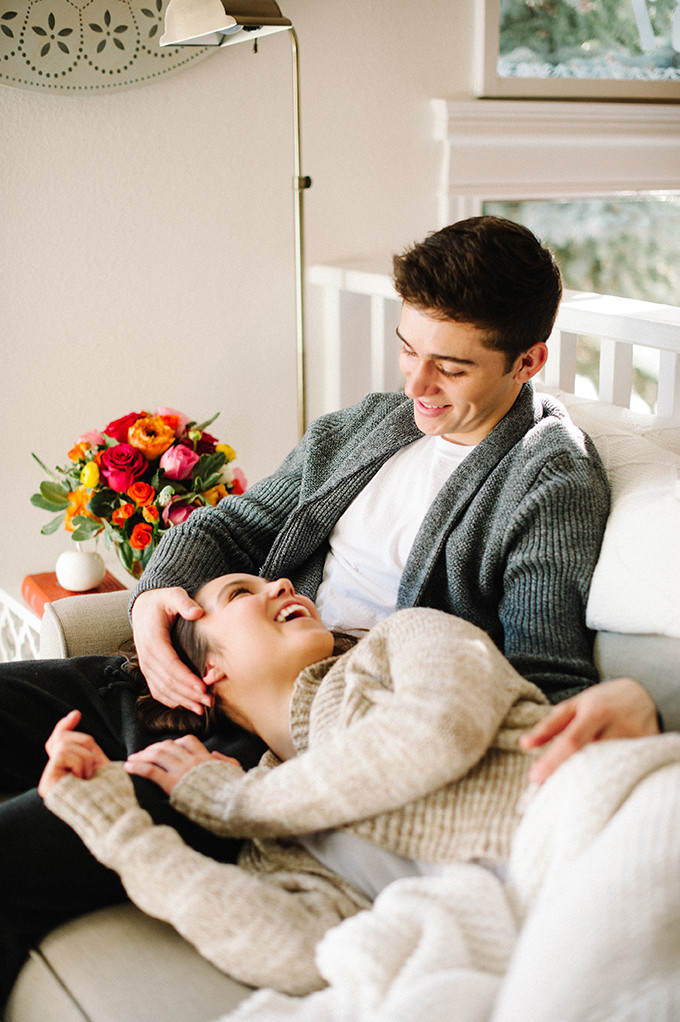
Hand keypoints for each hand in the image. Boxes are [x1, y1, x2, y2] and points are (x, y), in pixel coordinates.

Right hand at [38, 710, 109, 797]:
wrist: (114, 810)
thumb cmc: (109, 790)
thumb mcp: (95, 759)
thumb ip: (83, 743)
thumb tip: (73, 714)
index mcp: (63, 771)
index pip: (56, 742)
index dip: (64, 726)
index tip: (76, 714)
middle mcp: (52, 776)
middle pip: (60, 739)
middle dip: (83, 743)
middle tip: (93, 764)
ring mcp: (48, 781)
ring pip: (64, 745)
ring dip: (85, 757)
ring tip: (90, 776)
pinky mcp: (47, 783)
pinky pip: (63, 754)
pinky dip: (80, 761)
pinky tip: (84, 778)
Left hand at [125, 735, 240, 794]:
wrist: (234, 803)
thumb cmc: (236, 792)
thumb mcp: (235, 771)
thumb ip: (225, 761)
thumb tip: (214, 754)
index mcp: (206, 759)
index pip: (188, 741)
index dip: (174, 743)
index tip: (164, 748)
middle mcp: (192, 761)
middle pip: (168, 746)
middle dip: (153, 748)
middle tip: (142, 754)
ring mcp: (182, 771)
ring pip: (157, 754)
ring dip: (142, 755)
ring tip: (132, 759)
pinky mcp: (173, 784)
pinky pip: (152, 770)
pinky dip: (138, 767)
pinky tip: (129, 767)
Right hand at [131, 587, 209, 714]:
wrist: (144, 608)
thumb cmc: (162, 602)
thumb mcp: (173, 594)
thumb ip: (184, 602)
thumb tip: (196, 612)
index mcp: (153, 639)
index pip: (170, 664)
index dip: (186, 678)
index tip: (203, 687)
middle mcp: (146, 655)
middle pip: (167, 681)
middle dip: (188, 694)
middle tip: (209, 701)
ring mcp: (146, 665)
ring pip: (162, 689)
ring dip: (182, 701)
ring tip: (201, 708)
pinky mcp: (149, 670)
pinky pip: (157, 690)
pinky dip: (171, 700)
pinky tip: (186, 705)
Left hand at [521, 677, 660, 784]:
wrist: (640, 695)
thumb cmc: (600, 702)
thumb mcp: (573, 705)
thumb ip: (549, 725)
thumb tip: (523, 744)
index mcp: (595, 712)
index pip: (572, 741)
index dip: (553, 762)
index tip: (534, 778)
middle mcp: (618, 726)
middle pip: (591, 760)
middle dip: (568, 777)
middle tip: (549, 791)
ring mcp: (637, 740)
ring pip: (608, 770)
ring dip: (588, 784)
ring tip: (571, 795)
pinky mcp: (650, 752)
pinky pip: (627, 773)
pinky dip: (610, 782)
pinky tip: (597, 790)